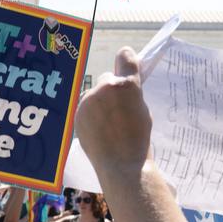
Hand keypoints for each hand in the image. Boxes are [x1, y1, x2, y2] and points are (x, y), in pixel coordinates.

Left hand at [74, 47, 152, 180]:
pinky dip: (91, 114)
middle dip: (112, 89)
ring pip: (94, 93)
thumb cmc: (138, 139)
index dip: (127, 60)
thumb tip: (124, 84)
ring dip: (99, 101)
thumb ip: (132, 93)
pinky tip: (99, 130)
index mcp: (127, 84)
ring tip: (108, 123)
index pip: (125, 57)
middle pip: (107, 78)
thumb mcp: (143, 110)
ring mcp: (89, 100)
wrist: (121, 164)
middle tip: (119, 108)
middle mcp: (106, 87)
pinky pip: (85, 107)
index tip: (127, 63)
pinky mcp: (78, 113)